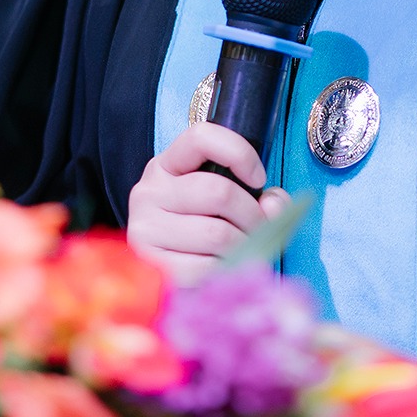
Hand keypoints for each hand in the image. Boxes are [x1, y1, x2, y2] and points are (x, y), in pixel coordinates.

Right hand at [127, 123, 290, 283]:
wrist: (165, 278)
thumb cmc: (201, 232)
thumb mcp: (227, 201)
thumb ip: (259, 195)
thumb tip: (272, 206)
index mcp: (167, 165)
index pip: (201, 137)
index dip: (240, 153)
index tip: (258, 178)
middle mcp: (149, 191)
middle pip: (219, 192)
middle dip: (252, 215)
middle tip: (259, 228)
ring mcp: (145, 228)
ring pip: (217, 233)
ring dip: (243, 246)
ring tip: (243, 250)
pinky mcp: (151, 265)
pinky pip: (206, 267)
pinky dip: (225, 270)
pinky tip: (223, 268)